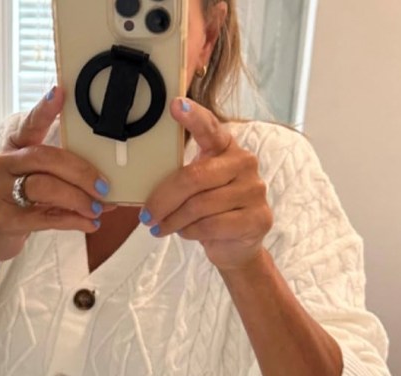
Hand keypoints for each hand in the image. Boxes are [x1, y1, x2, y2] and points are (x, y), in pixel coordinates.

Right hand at [0, 86, 110, 265]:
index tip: (61, 92)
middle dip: (80, 171)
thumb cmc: (25, 199)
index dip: (45, 109)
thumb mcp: (40, 178)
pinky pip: (44, 217)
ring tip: (97, 209)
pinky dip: (72, 220)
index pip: (31, 123)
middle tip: (104, 187)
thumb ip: (66, 173)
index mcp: (15, 146)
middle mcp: (4, 163)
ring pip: (44, 187)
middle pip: (44, 157)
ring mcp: (0, 191)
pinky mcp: (5, 219)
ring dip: (77, 198)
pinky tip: (90, 224)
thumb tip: (108, 181)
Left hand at [138, 98, 272, 271]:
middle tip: (145, 215)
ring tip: (159, 227)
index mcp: (227, 147)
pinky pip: (210, 225)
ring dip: (172, 220)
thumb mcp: (195, 187)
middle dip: (163, 199)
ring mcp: (254, 191)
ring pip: (199, 205)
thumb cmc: (209, 211)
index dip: (193, 117)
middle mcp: (245, 163)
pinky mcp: (257, 218)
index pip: (210, 128)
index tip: (175, 105)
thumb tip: (142, 176)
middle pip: (194, 177)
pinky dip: (189, 232)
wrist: (236, 244)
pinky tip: (182, 233)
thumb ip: (180, 175)